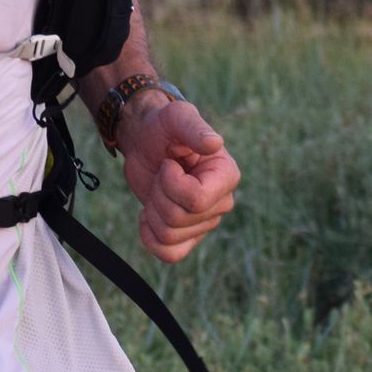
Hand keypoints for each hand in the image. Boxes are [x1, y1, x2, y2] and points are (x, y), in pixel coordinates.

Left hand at [118, 97, 239, 262]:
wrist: (145, 142)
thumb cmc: (162, 127)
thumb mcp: (176, 117)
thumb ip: (193, 128)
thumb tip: (214, 143)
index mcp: (226, 175)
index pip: (197, 200)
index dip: (171, 184)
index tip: (169, 163)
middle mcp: (221, 202)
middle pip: (179, 219)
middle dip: (158, 194)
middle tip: (161, 174)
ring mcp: (205, 222)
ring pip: (169, 236)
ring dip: (152, 211)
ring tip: (158, 189)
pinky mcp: (187, 235)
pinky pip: (170, 254)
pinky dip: (150, 238)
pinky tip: (148, 215)